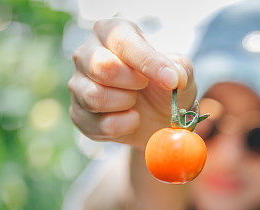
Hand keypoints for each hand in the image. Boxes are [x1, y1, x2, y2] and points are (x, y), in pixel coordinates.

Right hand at [69, 18, 196, 149]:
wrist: (159, 119)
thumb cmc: (166, 87)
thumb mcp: (181, 73)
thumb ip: (179, 69)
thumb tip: (171, 76)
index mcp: (112, 32)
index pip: (123, 42)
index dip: (148, 63)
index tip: (170, 80)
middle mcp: (88, 53)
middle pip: (102, 68)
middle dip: (133, 84)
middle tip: (144, 87)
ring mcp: (78, 84)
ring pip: (94, 97)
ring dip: (125, 105)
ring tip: (134, 102)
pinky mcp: (78, 114)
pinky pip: (96, 124)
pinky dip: (122, 127)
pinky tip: (130, 119)